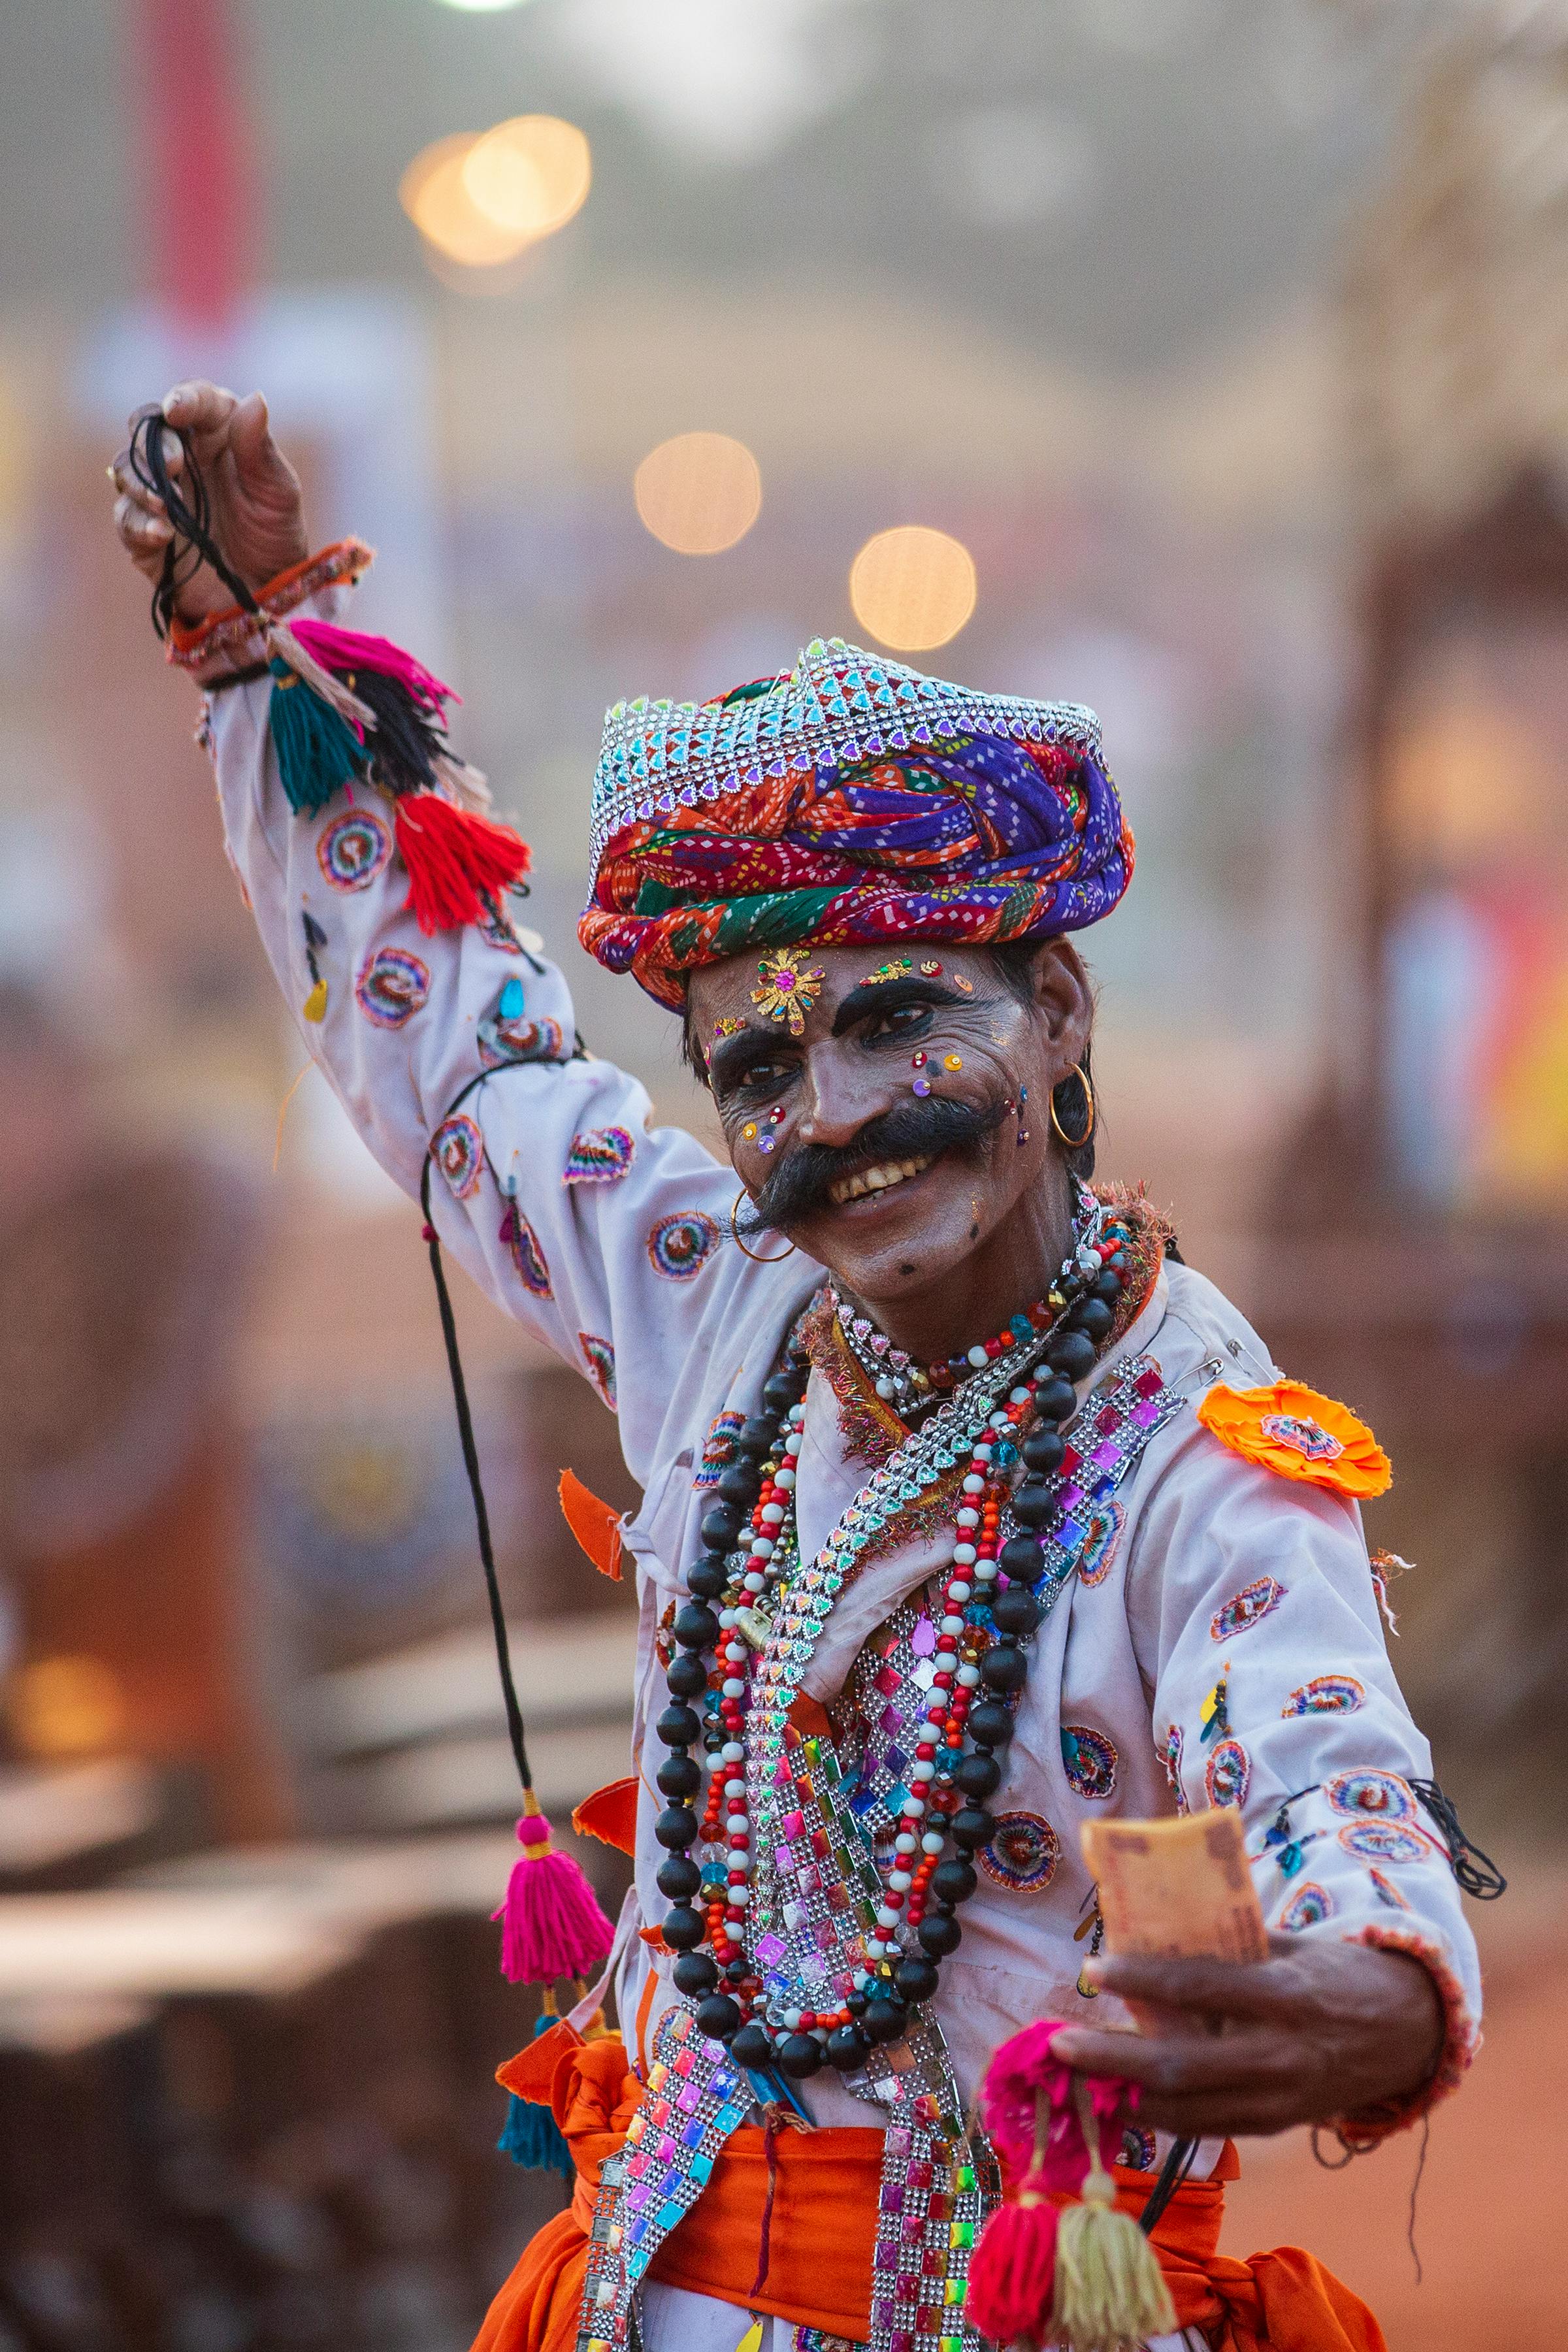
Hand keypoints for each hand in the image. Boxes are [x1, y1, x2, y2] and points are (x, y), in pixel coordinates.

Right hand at [108, 381, 308, 623]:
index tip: (177, 409)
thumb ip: (260, 449)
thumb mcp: (278, 494)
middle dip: (153, 442)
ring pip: (126, 468)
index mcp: (217, 436)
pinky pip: (126, 518)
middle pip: (146, 429)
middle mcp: (182, 458)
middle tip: (174, 464)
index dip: (183, 399)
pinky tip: (162, 532)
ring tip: (166, 502)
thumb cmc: (275, 536)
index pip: (194, 401)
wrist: (265, 593)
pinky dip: (139, 522)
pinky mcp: (144, 531)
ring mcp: (159, 493)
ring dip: (141, 481)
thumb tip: (255, 399)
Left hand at [1050, 1935, 1444, 2137]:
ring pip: (1190, 2112)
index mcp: (1285, 1996)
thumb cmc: (1342, 1972)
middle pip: (1184, 2067)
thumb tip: (1157, 1936)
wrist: (1412, 2031)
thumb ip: (1231, 1948)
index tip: (1095, 1969)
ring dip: (1127, 2097)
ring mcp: (1281, 2098)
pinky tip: (1127, 2099)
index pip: (1201, 1989)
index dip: (1143, 1981)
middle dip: (1115, 2059)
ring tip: (1080, 2078)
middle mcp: (1281, 2054)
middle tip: (1062, 2044)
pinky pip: (1211, 2127)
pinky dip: (1164, 2115)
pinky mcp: (1279, 2124)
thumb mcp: (1292, 1945)